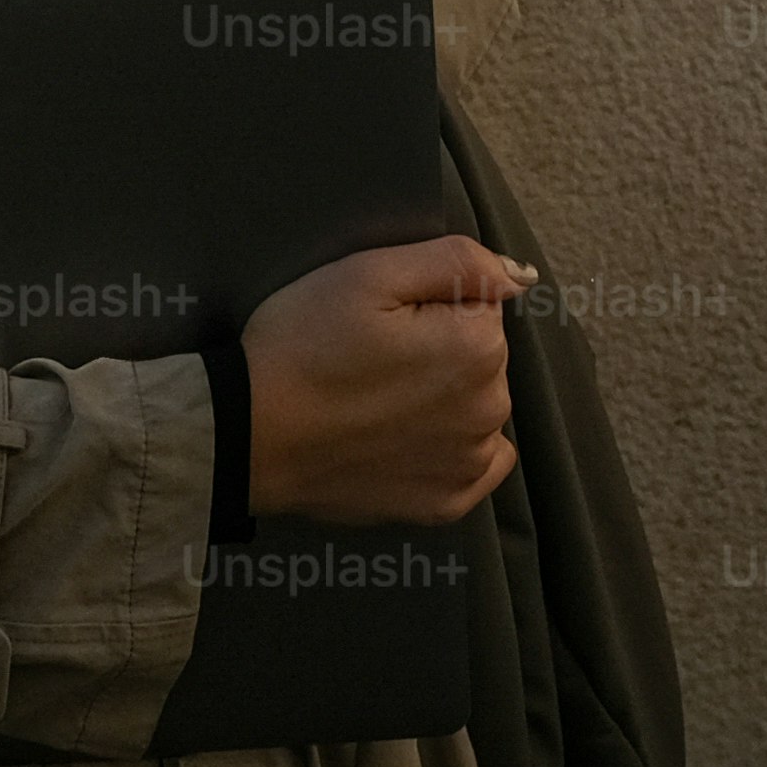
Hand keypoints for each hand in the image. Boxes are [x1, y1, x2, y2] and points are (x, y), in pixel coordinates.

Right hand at [238, 234, 532, 525]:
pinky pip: (475, 465)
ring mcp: (469, 464)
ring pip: (476, 408)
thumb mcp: (368, 273)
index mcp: (479, 347)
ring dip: (444, 399)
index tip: (380, 321)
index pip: (477, 304)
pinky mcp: (445, 504)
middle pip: (479, 357)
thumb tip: (520, 278)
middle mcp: (491, 411)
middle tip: (369, 359)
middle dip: (439, 349)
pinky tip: (404, 440)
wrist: (246, 434)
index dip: (427, 303)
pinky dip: (450, 450)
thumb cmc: (302, 344)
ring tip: (375, 401)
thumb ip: (457, 263)